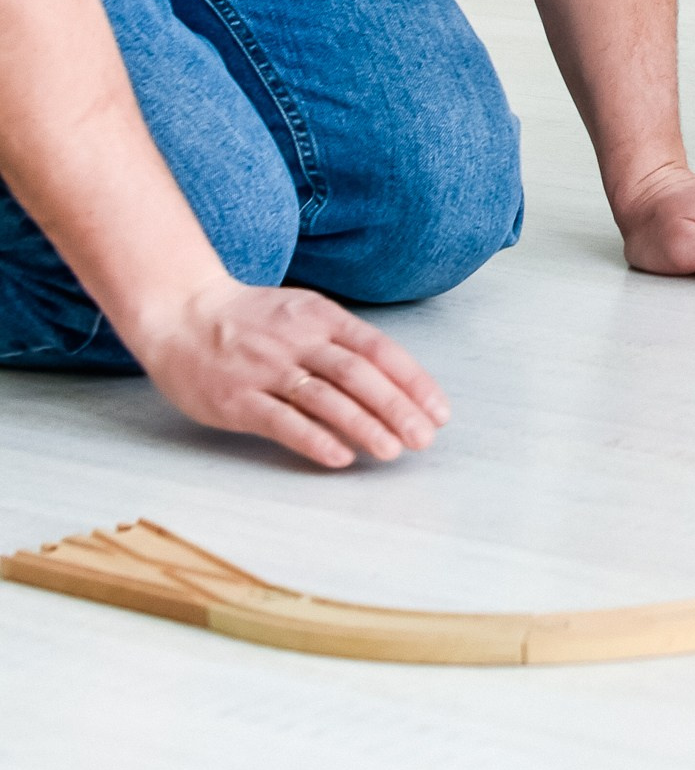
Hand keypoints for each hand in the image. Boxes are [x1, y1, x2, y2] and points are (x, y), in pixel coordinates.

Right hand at [139, 280, 448, 470]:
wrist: (180, 314)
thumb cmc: (249, 321)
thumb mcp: (302, 313)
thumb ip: (342, 343)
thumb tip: (394, 382)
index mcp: (320, 316)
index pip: (379, 349)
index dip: (412, 381)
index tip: (439, 412)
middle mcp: (298, 339)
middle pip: (358, 374)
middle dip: (397, 408)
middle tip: (424, 439)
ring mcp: (266, 369)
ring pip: (325, 398)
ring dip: (363, 425)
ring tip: (393, 451)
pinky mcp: (236, 399)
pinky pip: (281, 420)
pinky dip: (313, 438)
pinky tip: (339, 456)